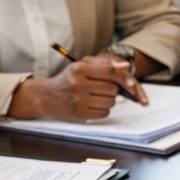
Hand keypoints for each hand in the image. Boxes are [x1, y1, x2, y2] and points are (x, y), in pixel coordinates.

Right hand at [9, 56, 145, 120]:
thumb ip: (104, 65)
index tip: (133, 83)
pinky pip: (105, 113)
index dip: (124, 77)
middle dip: (114, 89)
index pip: (110, 72)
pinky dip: (103, 109)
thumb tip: (125, 66)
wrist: (47, 96)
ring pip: (111, 102)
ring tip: (96, 96)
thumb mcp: (81, 66)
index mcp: (79, 69)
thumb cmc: (68, 79)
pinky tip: (92, 105)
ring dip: (109, 100)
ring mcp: (79, 101)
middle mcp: (78, 84)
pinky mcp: (80, 114)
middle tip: (103, 88)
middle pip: (113, 89)